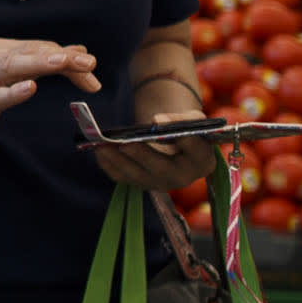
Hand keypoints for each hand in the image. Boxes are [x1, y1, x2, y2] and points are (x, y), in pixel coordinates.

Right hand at [0, 38, 101, 148]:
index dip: (69, 59)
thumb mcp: (16, 76)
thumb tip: (79, 52)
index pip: (43, 49)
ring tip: (62, 62)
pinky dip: (13, 92)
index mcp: (4, 50)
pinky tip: (30, 88)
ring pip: (13, 66)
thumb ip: (45, 63)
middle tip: (89, 63)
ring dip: (39, 63)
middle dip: (62, 57)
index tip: (91, 71)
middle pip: (32, 52)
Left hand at [90, 99, 215, 188]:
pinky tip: (98, 151)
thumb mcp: (193, 119)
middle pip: (161, 169)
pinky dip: (109, 165)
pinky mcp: (141, 184)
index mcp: (202, 162)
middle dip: (142, 155)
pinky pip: (122, 177)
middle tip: (125, 144)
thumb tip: (157, 122)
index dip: (183, 139)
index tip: (162, 124)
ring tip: (102, 146)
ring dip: (118, 161)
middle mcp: (182, 178)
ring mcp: (160, 184)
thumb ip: (182, 118)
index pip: (196, 151)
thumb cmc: (186, 129)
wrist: (174, 142)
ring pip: (137, 176)